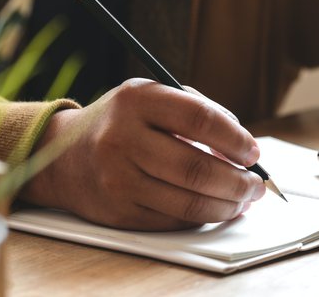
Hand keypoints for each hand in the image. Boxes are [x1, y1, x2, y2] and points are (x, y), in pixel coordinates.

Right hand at [19, 78, 265, 230]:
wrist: (62, 155)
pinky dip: (202, 217)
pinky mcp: (118, 211)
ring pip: (189, 201)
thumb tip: (244, 146)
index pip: (199, 119)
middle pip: (197, 168)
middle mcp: (122, 138)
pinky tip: (216, 208)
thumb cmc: (124, 123)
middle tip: (256, 185)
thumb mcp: (153, 97)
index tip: (253, 152)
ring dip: (228, 205)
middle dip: (238, 181)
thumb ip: (198, 111)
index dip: (235, 139)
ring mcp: (117, 178)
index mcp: (137, 100)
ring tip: (243, 200)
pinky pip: (173, 220)